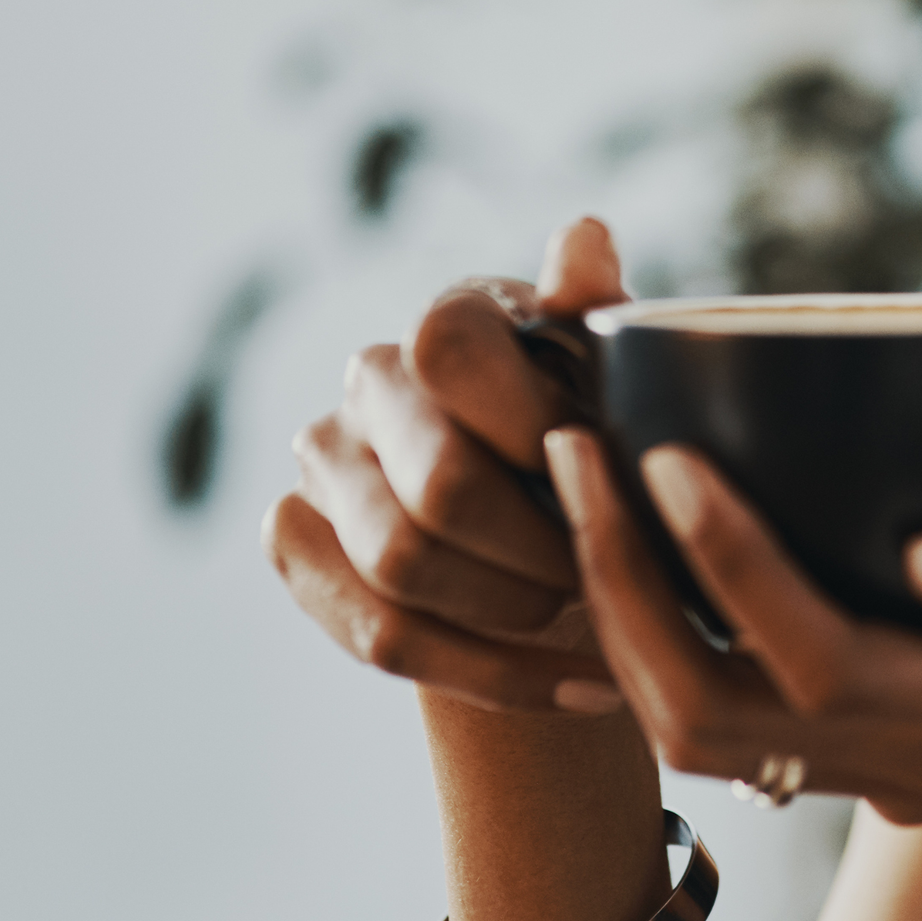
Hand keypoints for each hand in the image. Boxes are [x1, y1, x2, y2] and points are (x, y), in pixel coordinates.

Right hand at [263, 218, 635, 714]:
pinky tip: (582, 686)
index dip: (540, 431)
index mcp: (448, 320)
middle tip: (608, 570)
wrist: (554, 518)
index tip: (612, 475)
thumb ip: (599, 311)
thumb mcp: (623, 372)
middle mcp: (368, 382)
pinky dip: (491, 675)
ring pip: (403, 570)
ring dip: (516, 613)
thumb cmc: (603, 429)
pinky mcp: (298, 544)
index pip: (452, 358)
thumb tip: (585, 234)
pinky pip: (382, 636)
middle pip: (437, 489)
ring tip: (591, 617)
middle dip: (540, 547)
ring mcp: (323, 466)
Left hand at [542, 430, 921, 828]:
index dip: (718, 558)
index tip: (658, 449)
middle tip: (574, 448)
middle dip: (619, 588)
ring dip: (627, 615)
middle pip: (708, 712)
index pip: (804, 651)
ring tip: (586, 482)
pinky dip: (672, 638)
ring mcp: (897, 762)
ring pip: (708, 727)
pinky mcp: (896, 741)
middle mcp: (912, 754)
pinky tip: (647, 552)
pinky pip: (745, 714)